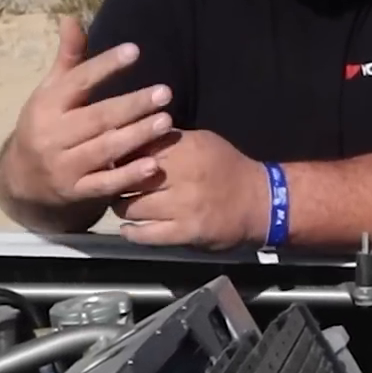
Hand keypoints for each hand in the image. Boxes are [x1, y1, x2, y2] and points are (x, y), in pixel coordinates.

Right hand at [0, 15, 174, 214]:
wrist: (21, 179)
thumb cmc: (46, 125)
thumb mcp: (52, 91)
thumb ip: (69, 58)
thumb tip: (70, 18)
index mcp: (46, 104)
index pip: (79, 81)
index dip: (106, 65)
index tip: (134, 51)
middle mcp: (52, 134)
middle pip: (97, 117)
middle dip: (132, 104)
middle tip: (165, 92)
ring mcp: (64, 165)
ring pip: (104, 149)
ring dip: (137, 136)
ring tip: (166, 122)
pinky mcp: (76, 191)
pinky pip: (105, 183)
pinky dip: (128, 176)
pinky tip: (153, 165)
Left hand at [111, 129, 266, 249]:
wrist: (261, 202)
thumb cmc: (228, 168)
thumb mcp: (202, 142)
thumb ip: (169, 141)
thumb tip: (131, 138)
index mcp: (186, 147)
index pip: (138, 147)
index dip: (119, 154)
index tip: (110, 158)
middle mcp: (183, 174)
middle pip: (129, 176)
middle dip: (116, 181)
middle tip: (111, 184)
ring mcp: (184, 205)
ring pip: (133, 206)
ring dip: (122, 207)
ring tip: (122, 205)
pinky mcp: (187, 232)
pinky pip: (147, 234)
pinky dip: (133, 232)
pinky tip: (129, 229)